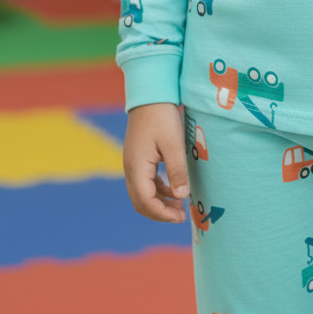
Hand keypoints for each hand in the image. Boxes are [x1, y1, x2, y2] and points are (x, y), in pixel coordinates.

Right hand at [123, 102, 189, 222]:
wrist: (150, 95)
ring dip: (159, 202)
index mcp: (136, 167)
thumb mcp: (174, 144)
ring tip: (180, 205)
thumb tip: (182, 197)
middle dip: (160, 212)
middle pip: (140, 201)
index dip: (162, 213)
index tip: (181, 217)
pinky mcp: (138, 158)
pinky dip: (158, 190)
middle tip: (181, 216)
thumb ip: (177, 171)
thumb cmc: (162, 117)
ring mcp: (133, 164)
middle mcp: (130, 168)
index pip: (145, 201)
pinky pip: (145, 182)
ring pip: (142, 193)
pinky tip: (173, 189)